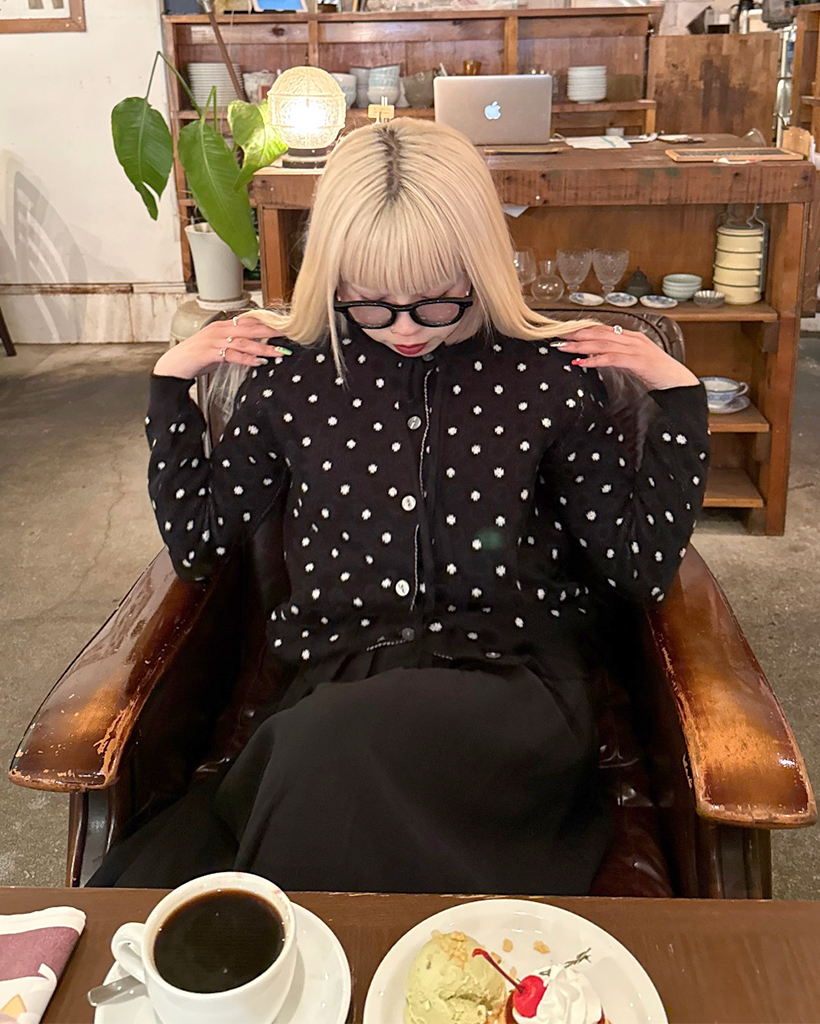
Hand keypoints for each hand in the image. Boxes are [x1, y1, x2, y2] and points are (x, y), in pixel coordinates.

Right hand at [153, 313, 291, 378]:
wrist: (173, 366)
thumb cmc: (196, 358)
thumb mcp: (219, 350)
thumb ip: (235, 349)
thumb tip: (253, 353)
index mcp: (222, 326)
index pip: (249, 321)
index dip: (267, 323)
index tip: (284, 327)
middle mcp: (219, 330)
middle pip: (250, 328)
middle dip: (271, 331)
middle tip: (288, 334)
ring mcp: (213, 340)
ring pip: (244, 342)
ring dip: (263, 347)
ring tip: (278, 352)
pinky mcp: (209, 353)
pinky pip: (232, 355)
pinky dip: (246, 359)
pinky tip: (258, 362)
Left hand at [555, 325, 699, 390]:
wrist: (678, 382)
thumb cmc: (658, 374)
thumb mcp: (634, 362)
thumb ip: (618, 357)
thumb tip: (599, 357)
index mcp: (631, 337)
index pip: (602, 329)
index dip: (583, 330)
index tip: (565, 333)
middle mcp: (632, 339)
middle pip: (599, 333)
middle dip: (576, 334)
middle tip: (557, 337)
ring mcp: (635, 348)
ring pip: (602, 343)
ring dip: (580, 345)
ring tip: (564, 348)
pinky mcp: (637, 361)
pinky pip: (611, 358)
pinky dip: (595, 359)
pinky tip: (582, 363)